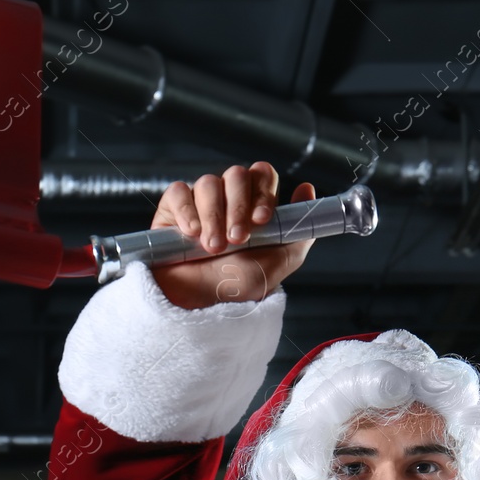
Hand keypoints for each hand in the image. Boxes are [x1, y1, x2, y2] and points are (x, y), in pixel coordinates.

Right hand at [148, 162, 316, 309]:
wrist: (201, 305)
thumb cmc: (238, 286)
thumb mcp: (279, 262)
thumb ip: (298, 230)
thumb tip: (307, 190)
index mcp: (254, 206)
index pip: (262, 176)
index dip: (263, 192)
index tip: (261, 221)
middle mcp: (227, 199)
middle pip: (237, 174)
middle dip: (238, 207)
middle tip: (237, 239)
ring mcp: (200, 201)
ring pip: (209, 183)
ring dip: (214, 216)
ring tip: (212, 248)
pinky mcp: (172, 208)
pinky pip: (179, 192)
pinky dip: (187, 212)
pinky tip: (191, 235)